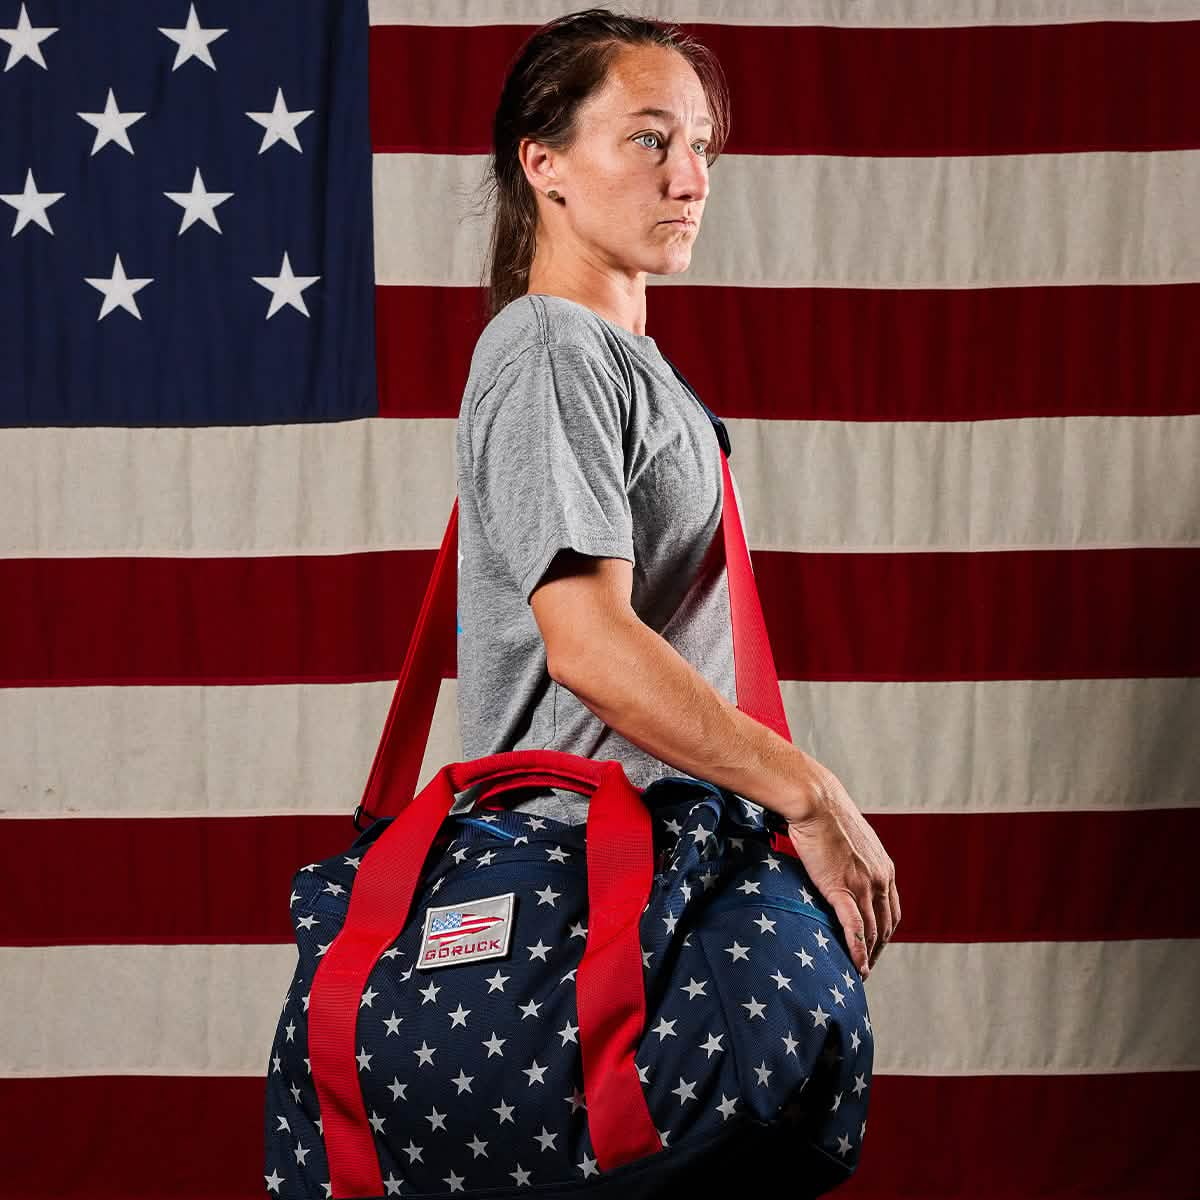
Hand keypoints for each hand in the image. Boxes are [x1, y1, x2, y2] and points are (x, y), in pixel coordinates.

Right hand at [784, 758, 898, 979]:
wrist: (815, 800)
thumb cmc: (824, 813)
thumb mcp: (848, 838)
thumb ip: (852, 858)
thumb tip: (838, 866)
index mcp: (884, 867)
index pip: (892, 910)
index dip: (884, 932)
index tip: (874, 946)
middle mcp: (880, 878)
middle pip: (886, 925)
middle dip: (878, 949)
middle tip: (865, 967)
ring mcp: (864, 884)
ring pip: (874, 931)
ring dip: (869, 956)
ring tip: (859, 973)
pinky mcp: (843, 887)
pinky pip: (855, 927)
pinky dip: (858, 951)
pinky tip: (856, 967)